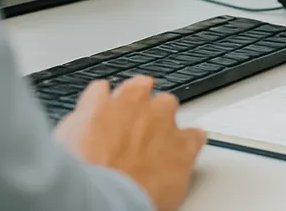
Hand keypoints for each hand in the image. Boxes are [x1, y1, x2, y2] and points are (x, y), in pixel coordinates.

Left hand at [54, 77, 205, 210]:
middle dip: (154, 118)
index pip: (193, 136)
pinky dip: (95, 99)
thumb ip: (175, 172)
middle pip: (165, 105)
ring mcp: (129, 104)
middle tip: (138, 141)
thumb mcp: (168, 196)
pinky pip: (98, 91)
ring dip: (130, 99)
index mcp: (182, 144)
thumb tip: (168, 178)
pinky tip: (92, 109)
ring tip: (119, 114)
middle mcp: (160, 115)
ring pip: (136, 87)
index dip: (179, 142)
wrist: (97, 200)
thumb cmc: (131, 202)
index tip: (170, 150)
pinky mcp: (97, 103)